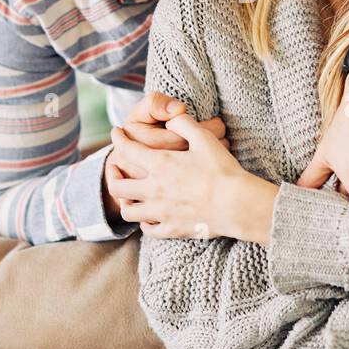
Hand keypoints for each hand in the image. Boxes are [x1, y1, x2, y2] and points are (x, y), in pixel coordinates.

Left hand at [102, 92, 226, 221]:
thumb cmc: (222, 170)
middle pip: (118, 186)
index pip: (127, 149)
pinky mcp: (172, 229)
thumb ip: (183, 124)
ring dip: (124, 201)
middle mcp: (154, 190)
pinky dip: (144, 222)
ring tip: (127, 195)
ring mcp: (161, 213)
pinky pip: (148, 230)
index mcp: (160, 165)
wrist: (236, 204)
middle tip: (114, 167)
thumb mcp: (204, 138)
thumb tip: (171, 119)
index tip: (116, 133)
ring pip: (129, 211)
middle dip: (111, 174)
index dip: (118, 138)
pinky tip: (148, 216)